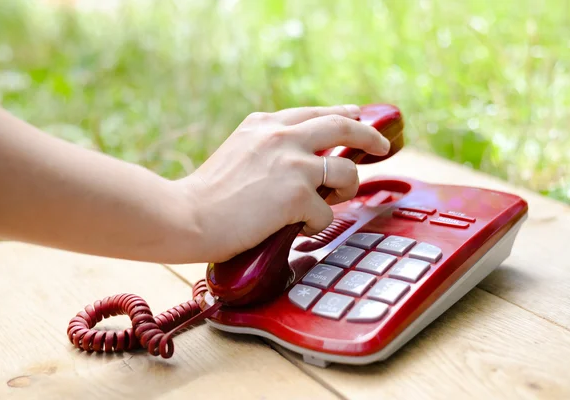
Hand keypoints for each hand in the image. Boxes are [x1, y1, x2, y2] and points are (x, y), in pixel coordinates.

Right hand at [177, 105, 390, 261]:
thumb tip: (303, 159)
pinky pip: (326, 211)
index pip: (314, 112)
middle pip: (343, 124)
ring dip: (346, 188)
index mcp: (265, 124)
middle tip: (382, 145)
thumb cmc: (207, 195)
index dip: (341, 114)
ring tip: (334, 201)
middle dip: (369, 134)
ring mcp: (292, 163)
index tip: (356, 116)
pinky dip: (317, 223)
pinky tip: (299, 228)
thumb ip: (267, 148)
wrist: (186, 217)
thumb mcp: (237, 152)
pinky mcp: (297, 194)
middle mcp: (282, 136)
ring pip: (345, 169)